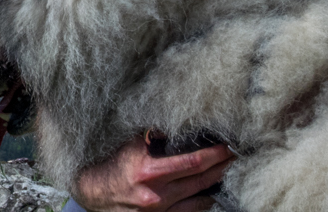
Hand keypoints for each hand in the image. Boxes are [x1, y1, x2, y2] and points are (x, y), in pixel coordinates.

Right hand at [71, 135, 233, 211]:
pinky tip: (210, 191)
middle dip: (222, 166)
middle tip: (235, 154)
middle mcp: (157, 194)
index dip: (214, 154)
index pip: (192, 162)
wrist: (92, 194)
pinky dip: (204, 201)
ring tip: (226, 170)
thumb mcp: (128, 144)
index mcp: (148, 171)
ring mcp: (160, 211)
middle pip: (201, 180)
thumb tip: (177, 124)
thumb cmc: (109, 165)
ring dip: (216, 184)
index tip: (227, 145)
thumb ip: (152, 136)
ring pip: (200, 199)